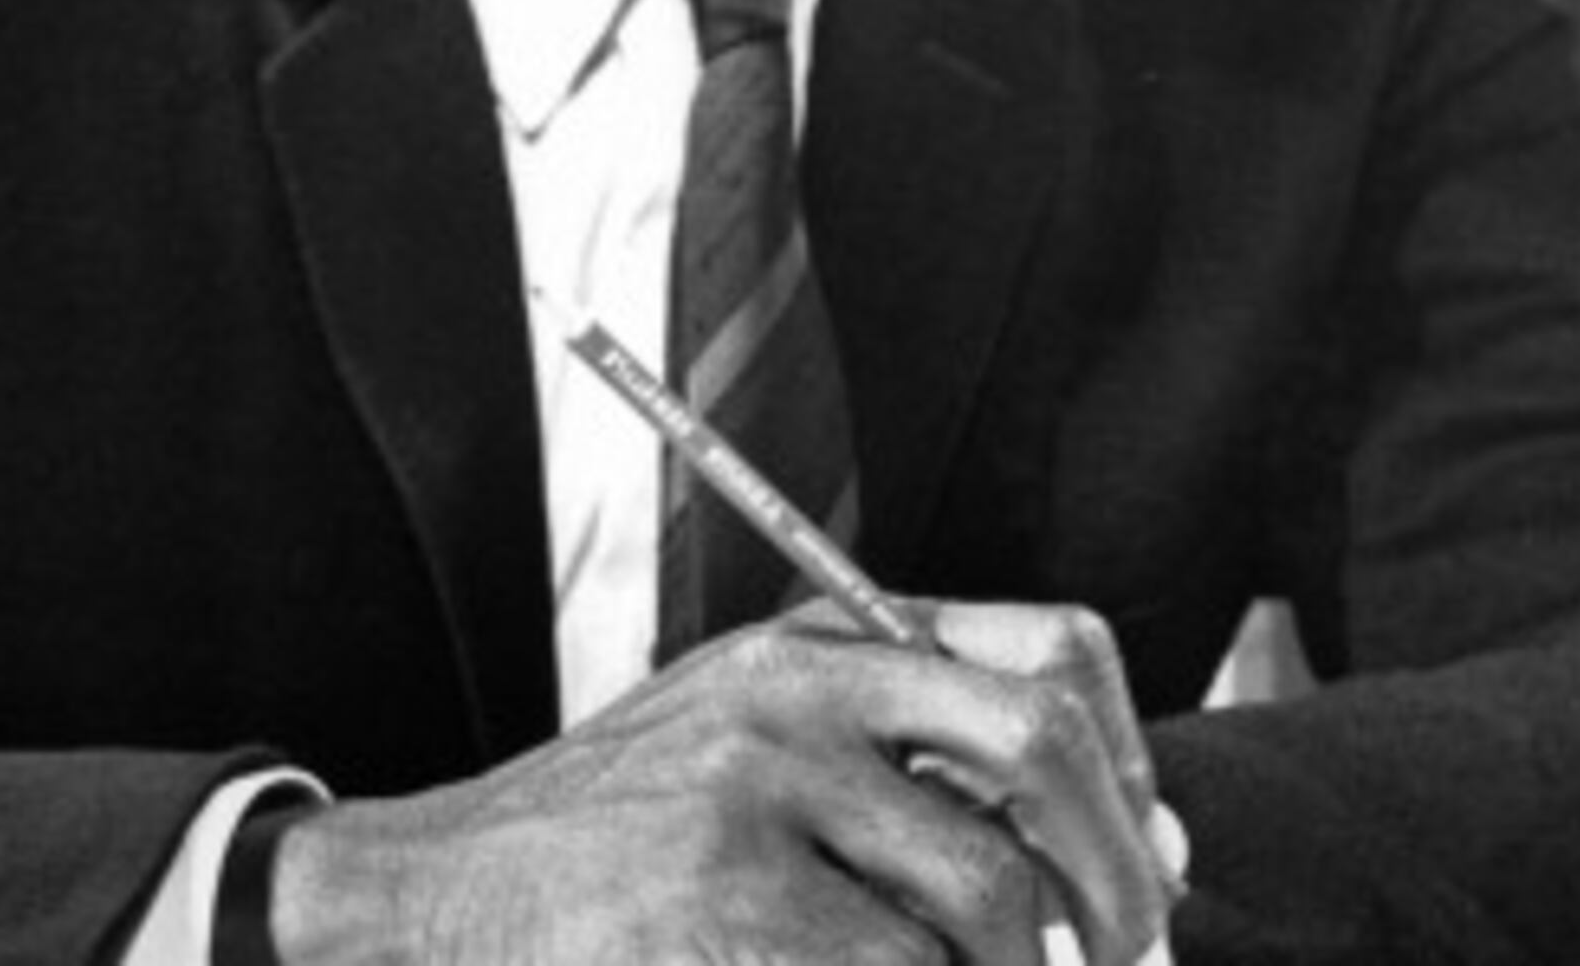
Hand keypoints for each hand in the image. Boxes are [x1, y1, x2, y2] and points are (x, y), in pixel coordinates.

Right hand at [263, 603, 1176, 965]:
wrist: (429, 897)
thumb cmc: (613, 847)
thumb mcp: (749, 757)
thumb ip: (914, 780)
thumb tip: (1151, 847)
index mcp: (813, 646)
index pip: (1044, 652)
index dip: (1129, 763)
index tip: (1148, 859)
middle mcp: (793, 691)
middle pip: (1040, 746)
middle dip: (1115, 877)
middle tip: (1133, 960)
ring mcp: (754, 790)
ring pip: (984, 892)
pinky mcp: (720, 897)